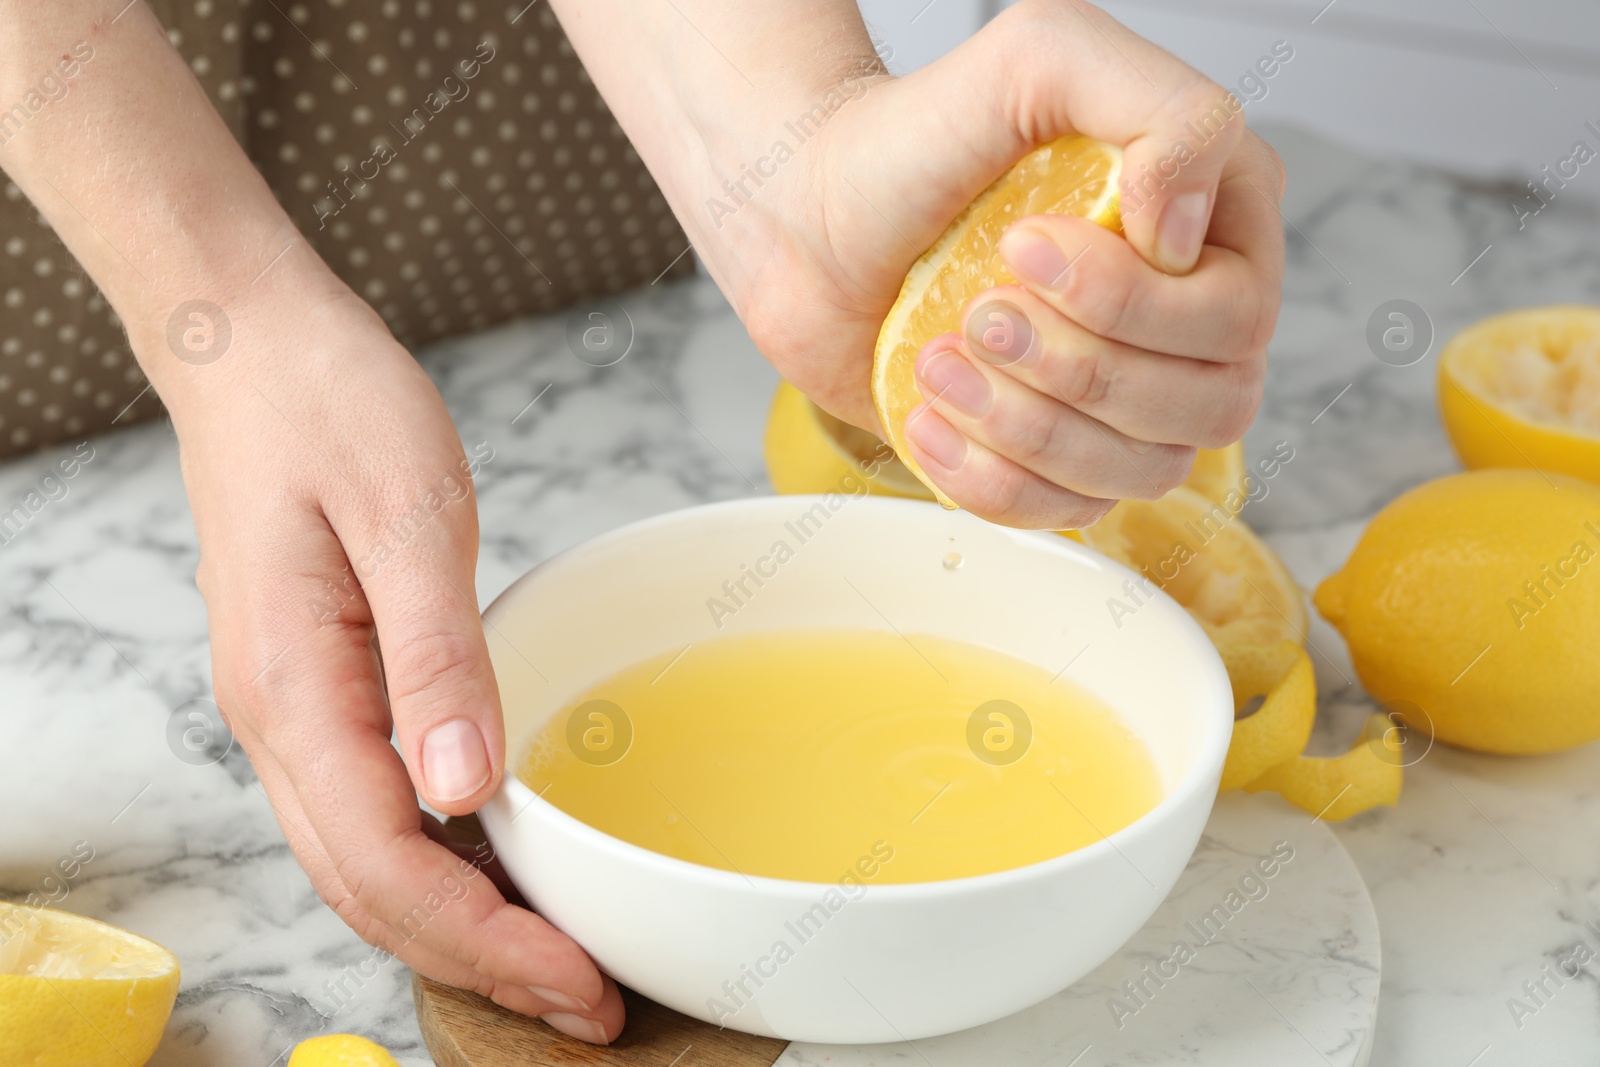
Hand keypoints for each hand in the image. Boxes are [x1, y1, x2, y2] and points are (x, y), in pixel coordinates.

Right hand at [138, 269, 623, 1043]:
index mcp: (297, 696)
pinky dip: (438, 862)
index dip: (487, 940)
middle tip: (592, 1000)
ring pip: (369, 862)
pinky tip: (499, 863)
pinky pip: (371, 808)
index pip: (390, 866)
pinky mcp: (321, 687)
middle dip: (483, 960)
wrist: (252, 348)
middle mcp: (281, 726)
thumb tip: (465, 797)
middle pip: (375, 891)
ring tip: (557, 956)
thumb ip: (433, 662)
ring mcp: (294, 711)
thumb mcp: (403, 520)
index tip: (581, 980)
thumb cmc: (328, 410)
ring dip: (460, 923)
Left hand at [713, 1, 1285, 528]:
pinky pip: (1066, 513)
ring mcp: (1127, 396)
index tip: (1022, 242)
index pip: (1236, 314)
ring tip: (938, 360)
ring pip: (1140, 470)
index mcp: (1216, 224)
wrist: (808, 214)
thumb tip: (1188, 235)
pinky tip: (933, 416)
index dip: (1131, 304)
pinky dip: (993, 480)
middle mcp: (1189, 318)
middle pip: (1206, 406)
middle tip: (978, 313)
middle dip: (1075, 370)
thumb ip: (1162, 109)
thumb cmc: (919, 134)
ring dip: (1025, 426)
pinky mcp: (1054, 455)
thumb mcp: (1044, 58)